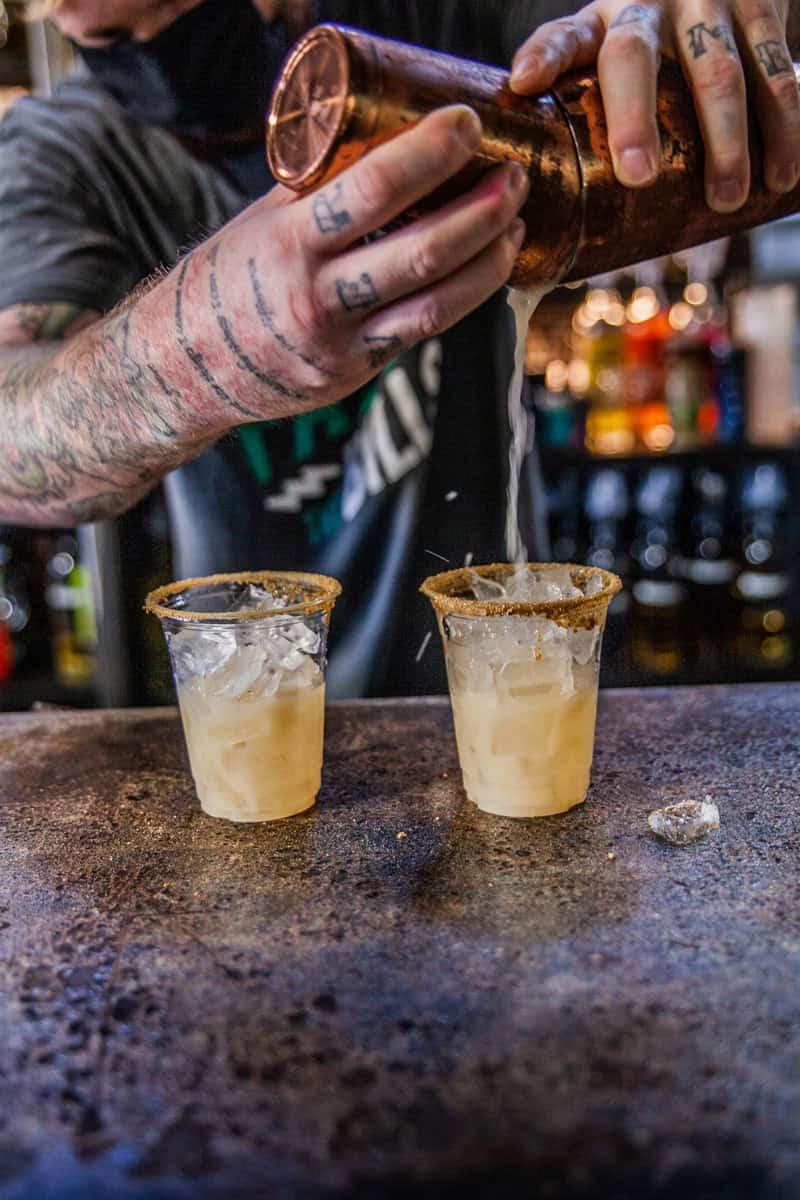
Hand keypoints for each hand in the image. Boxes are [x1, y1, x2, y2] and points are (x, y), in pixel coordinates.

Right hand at [178, 106, 527, 421]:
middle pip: (421, 252)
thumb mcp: (263, 223)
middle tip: (514, 178)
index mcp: (289, 243)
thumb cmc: (227, 278)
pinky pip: (420, 333)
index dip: (429, 154)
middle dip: (481, 212)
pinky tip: (486, 270)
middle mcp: (316, 297)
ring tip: (516, 225)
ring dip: (487, 262)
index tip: (467, 124)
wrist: (186, 366)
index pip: (371, 190)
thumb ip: (322, 192)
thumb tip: (391, 143)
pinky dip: (461, 298)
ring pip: (435, 305)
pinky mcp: (354, 375)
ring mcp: (339, 344)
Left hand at [509, 0, 799, 212]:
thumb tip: (535, 202)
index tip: (526, 82)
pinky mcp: (762, 8)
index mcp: (603, 20)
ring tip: (727, 200)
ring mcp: (709, 2)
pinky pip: (777, 68)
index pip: (564, 35)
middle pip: (635, 57)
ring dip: (727, 140)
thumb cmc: (649, 35)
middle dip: (634, 119)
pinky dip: (786, 124)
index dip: (546, 56)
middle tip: (637, 177)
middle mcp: (651, 4)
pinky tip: (784, 174)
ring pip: (718, 71)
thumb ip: (573, 102)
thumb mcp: (603, 50)